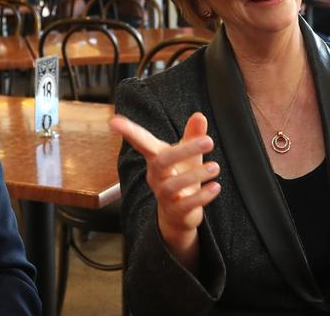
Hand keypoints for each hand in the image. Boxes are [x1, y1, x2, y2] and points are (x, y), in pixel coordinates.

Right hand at [110, 112, 219, 269]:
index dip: (128, 131)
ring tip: (215, 167)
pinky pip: (185, 205)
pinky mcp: (176, 211)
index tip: (114, 121)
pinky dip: (202, 196)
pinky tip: (215, 187)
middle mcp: (156, 176)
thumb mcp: (188, 156)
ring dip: (195, 175)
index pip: (141, 142)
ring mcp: (164, 194)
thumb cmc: (181, 177)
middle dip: (185, 150)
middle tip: (209, 141)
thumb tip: (199, 115)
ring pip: (172, 185)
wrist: (179, 213)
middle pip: (162, 161)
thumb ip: (193, 135)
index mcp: (156, 158)